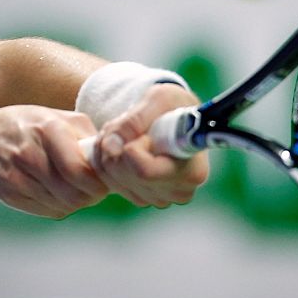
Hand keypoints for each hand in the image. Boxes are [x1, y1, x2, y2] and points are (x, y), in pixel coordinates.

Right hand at [0, 105, 106, 218]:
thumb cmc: (27, 125)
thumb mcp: (58, 117)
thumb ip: (87, 136)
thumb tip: (111, 160)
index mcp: (47, 130)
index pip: (79, 172)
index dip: (98, 183)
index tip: (103, 181)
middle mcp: (29, 154)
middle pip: (72, 195)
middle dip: (90, 196)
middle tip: (93, 190)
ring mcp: (16, 176)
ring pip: (61, 206)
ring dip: (75, 202)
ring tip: (74, 189)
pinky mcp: (8, 195)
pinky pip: (46, 212)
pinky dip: (58, 207)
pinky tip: (56, 193)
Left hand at [84, 82, 208, 207]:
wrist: (175, 119)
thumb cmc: (172, 106)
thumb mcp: (159, 99)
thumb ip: (134, 119)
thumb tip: (111, 146)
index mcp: (192, 170)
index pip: (144, 171)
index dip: (130, 148)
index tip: (141, 132)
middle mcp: (179, 191)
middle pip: (125, 176)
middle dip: (114, 147)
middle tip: (125, 127)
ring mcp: (161, 198)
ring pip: (113, 180)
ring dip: (108, 152)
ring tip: (125, 134)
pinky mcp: (143, 198)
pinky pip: (110, 184)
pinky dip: (106, 163)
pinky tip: (120, 147)